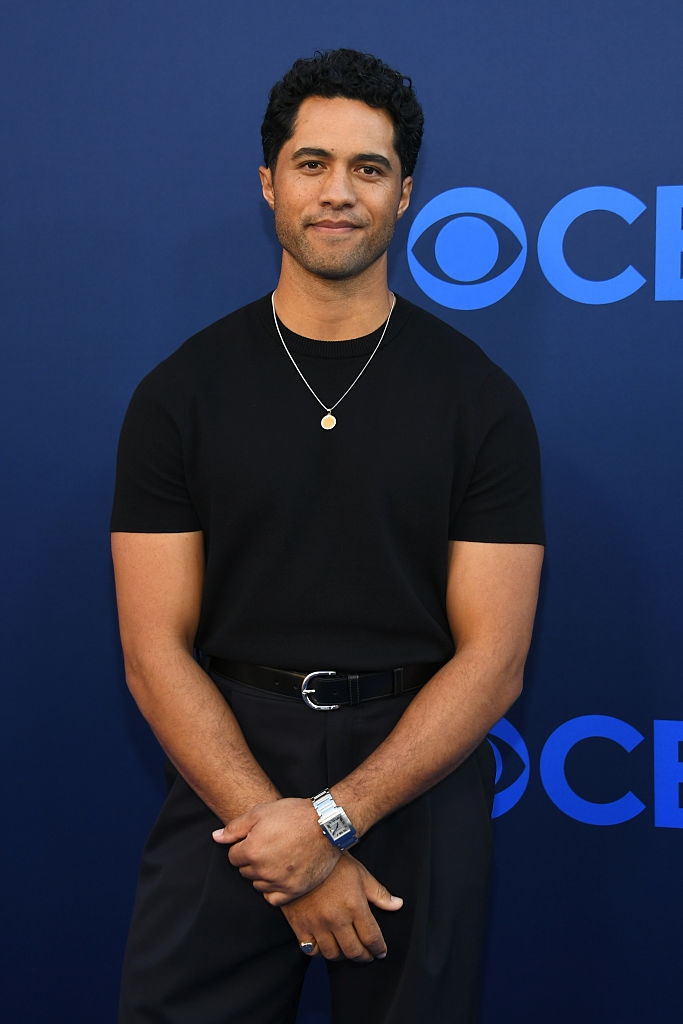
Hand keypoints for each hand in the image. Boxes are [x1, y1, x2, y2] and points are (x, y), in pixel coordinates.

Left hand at [213, 798, 338, 904]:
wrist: (326, 824)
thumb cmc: (294, 815)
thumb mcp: (261, 812)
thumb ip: (235, 827)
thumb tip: (216, 837)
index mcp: (251, 850)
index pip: (233, 857)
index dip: (243, 846)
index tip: (257, 839)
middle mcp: (262, 870)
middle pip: (245, 871)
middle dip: (252, 860)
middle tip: (269, 846)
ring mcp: (279, 882)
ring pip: (258, 884)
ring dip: (263, 874)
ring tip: (278, 858)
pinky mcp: (294, 890)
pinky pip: (273, 898)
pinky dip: (273, 889)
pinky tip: (281, 875)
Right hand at [281, 853, 402, 963]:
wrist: (301, 855)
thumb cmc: (334, 863)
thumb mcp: (360, 874)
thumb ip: (379, 893)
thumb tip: (397, 905)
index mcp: (354, 906)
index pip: (371, 938)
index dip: (378, 949)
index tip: (380, 952)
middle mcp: (336, 918)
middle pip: (353, 951)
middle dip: (364, 956)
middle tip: (367, 955)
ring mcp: (317, 924)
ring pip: (333, 954)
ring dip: (343, 956)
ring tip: (347, 950)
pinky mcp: (300, 925)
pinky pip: (311, 950)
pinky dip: (320, 952)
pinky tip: (326, 945)